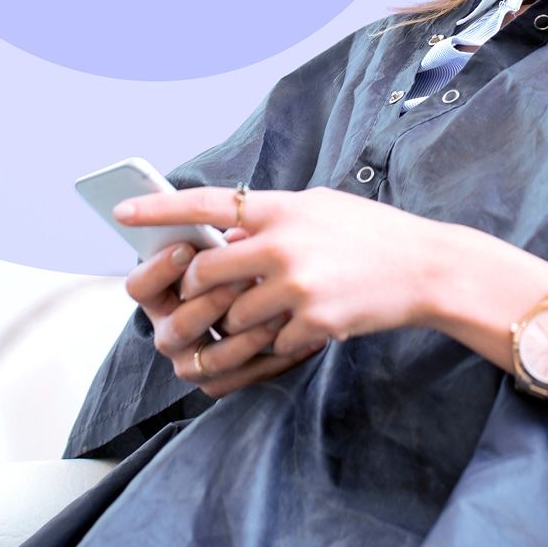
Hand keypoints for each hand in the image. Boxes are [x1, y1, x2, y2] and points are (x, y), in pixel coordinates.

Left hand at [117, 187, 442, 390]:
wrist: (425, 267)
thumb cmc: (371, 233)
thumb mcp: (319, 207)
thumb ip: (271, 218)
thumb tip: (225, 234)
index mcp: (282, 208)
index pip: (206, 204)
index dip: (159, 209)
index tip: (121, 212)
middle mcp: (283, 245)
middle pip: (205, 272)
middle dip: (198, 288)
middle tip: (205, 292)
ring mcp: (296, 287)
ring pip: (230, 316)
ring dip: (236, 321)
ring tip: (259, 314)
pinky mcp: (311, 324)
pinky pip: (267, 343)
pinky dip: (275, 340)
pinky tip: (300, 325)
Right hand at [124, 235, 302, 398]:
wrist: (268, 297)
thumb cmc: (240, 262)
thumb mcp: (225, 246)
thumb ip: (221, 243)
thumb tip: (236, 236)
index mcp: (160, 294)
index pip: (140, 286)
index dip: (159, 269)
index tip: (187, 248)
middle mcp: (170, 331)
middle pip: (179, 325)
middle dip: (212, 302)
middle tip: (243, 278)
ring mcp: (192, 360)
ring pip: (213, 358)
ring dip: (247, 336)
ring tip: (278, 313)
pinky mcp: (219, 381)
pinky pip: (242, 377)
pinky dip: (274, 359)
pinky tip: (303, 339)